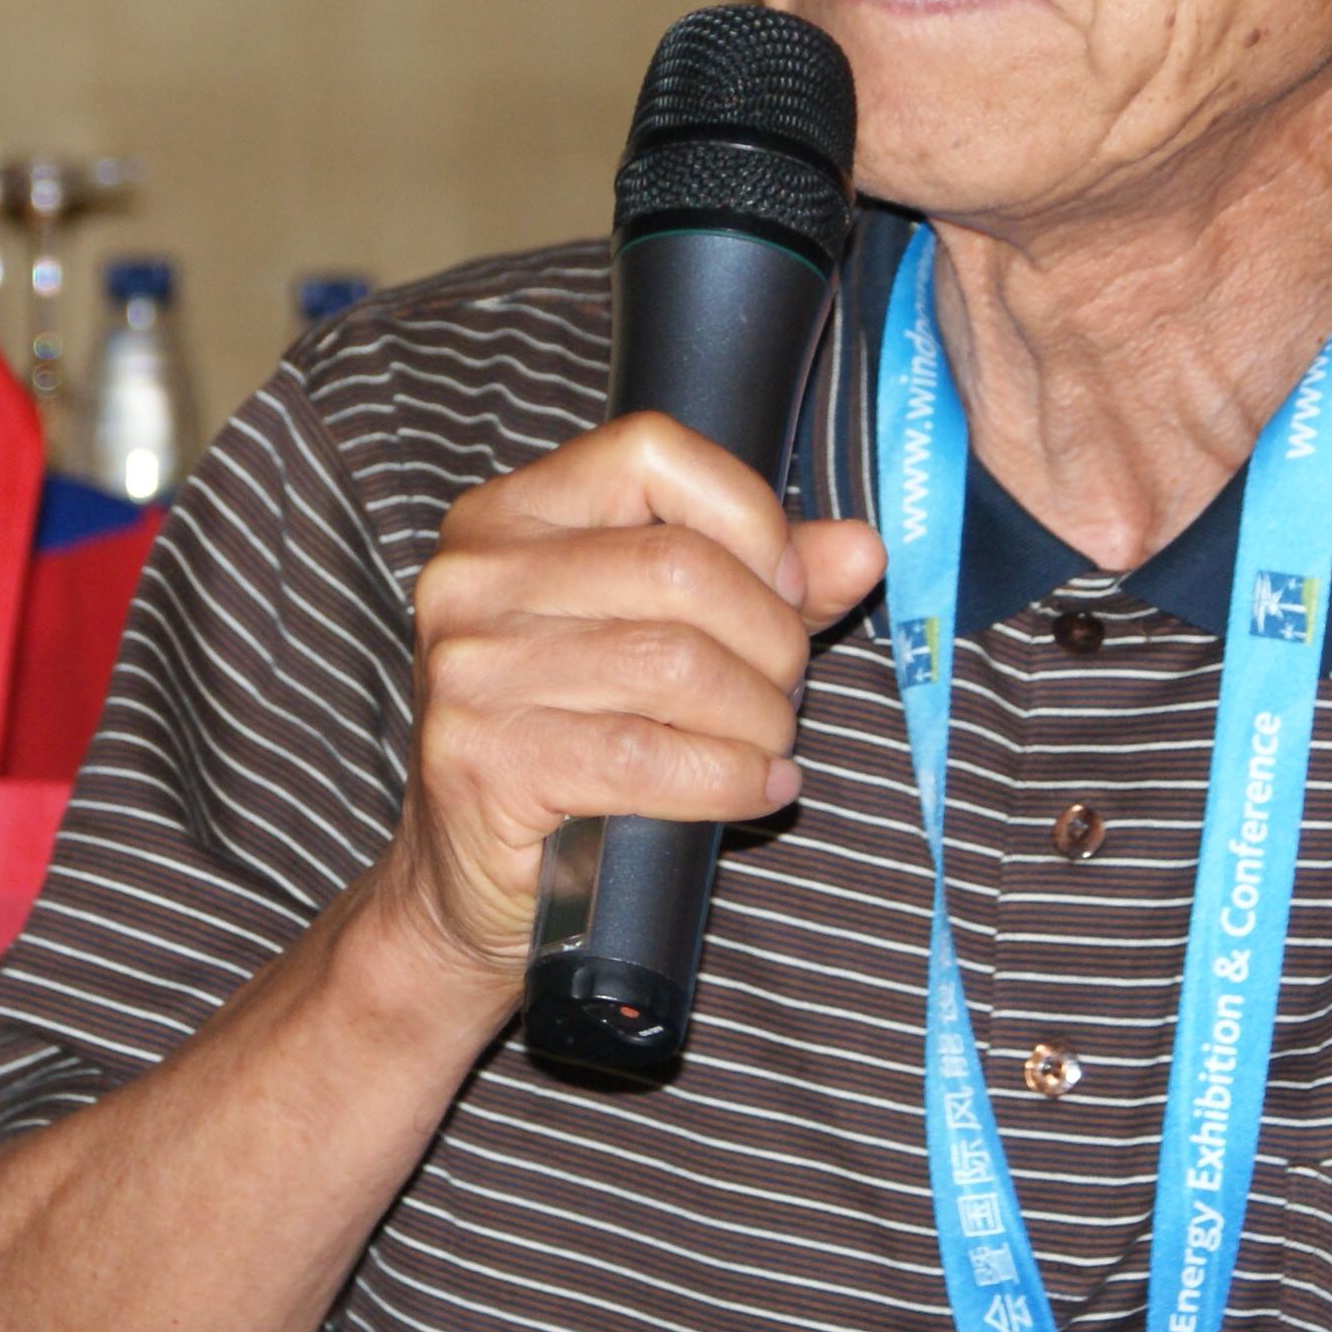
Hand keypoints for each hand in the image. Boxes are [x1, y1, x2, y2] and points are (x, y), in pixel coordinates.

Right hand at [369, 412, 883, 1002]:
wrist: (472, 878)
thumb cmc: (577, 740)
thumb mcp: (664, 636)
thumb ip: (760, 582)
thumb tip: (861, 551)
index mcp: (512, 515)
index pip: (651, 453)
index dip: (747, 514)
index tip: (788, 586)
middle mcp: (476, 576)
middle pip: (679, 566)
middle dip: (769, 637)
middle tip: (784, 690)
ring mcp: (471, 667)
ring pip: (674, 663)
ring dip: (758, 716)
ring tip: (770, 744)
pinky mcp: (482, 757)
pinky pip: (646, 755)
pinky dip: (728, 777)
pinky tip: (758, 788)